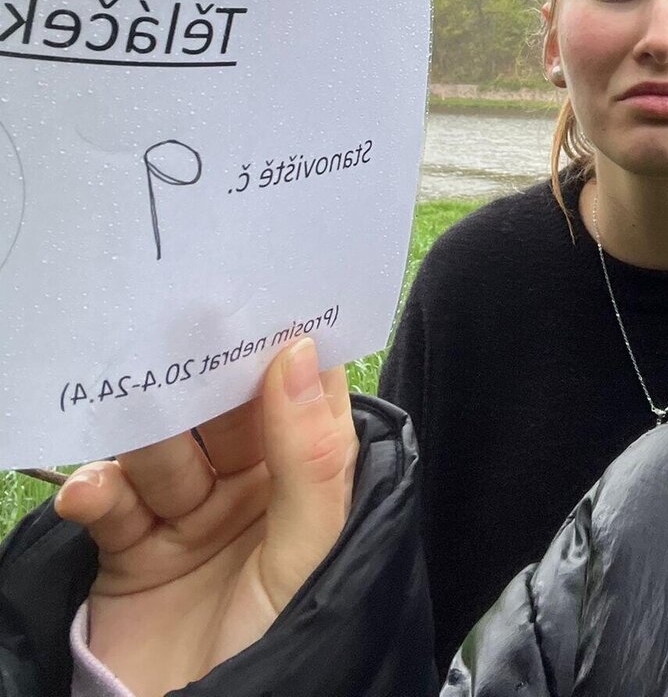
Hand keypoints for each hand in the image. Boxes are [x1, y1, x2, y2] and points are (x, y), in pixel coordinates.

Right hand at [55, 339, 356, 696]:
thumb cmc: (274, 644)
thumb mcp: (307, 553)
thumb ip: (310, 456)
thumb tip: (300, 349)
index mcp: (308, 478)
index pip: (298, 392)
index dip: (282, 343)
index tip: (259, 291)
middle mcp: (250, 487)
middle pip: (220, 412)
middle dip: (199, 385)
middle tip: (172, 335)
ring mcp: (189, 514)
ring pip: (163, 448)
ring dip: (148, 446)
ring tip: (138, 448)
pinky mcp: (132, 547)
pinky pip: (112, 500)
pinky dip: (98, 491)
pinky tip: (90, 492)